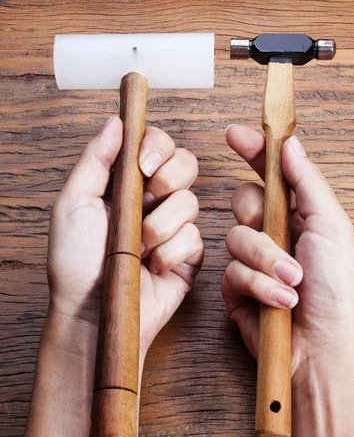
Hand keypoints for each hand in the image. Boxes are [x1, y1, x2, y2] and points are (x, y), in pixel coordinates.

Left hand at [48, 116, 202, 356]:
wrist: (93, 315)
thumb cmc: (75, 264)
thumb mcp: (73, 203)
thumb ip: (96, 159)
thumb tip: (116, 122)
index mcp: (124, 185)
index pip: (156, 145)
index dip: (157, 146)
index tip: (143, 165)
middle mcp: (151, 202)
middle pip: (185, 164)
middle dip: (169, 178)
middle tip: (148, 200)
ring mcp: (172, 229)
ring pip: (191, 202)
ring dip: (162, 225)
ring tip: (139, 248)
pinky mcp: (187, 257)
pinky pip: (197, 238)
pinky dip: (172, 252)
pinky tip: (153, 266)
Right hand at [223, 125, 353, 388]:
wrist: (322, 347)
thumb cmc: (338, 291)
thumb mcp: (331, 226)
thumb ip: (307, 182)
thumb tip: (289, 143)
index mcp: (300, 215)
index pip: (270, 174)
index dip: (253, 151)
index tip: (236, 135)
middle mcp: (273, 235)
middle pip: (243, 200)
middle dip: (259, 215)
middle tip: (277, 230)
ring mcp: (253, 262)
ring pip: (234, 236)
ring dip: (265, 259)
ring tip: (292, 280)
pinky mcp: (237, 289)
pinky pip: (231, 272)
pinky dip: (258, 285)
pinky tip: (280, 300)